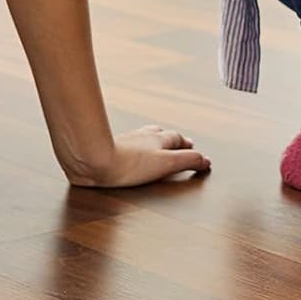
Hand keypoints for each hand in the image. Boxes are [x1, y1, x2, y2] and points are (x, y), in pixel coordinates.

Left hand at [70, 126, 210, 188]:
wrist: (95, 161)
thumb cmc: (130, 165)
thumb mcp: (167, 165)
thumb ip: (187, 161)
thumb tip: (206, 161)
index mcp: (160, 139)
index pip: (179, 140)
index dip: (188, 147)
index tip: (196, 154)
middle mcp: (145, 136)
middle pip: (163, 134)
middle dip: (173, 140)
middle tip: (181, 145)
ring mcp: (128, 139)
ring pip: (146, 135)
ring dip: (155, 139)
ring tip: (158, 143)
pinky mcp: (112, 145)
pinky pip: (130, 142)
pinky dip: (137, 144)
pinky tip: (131, 149)